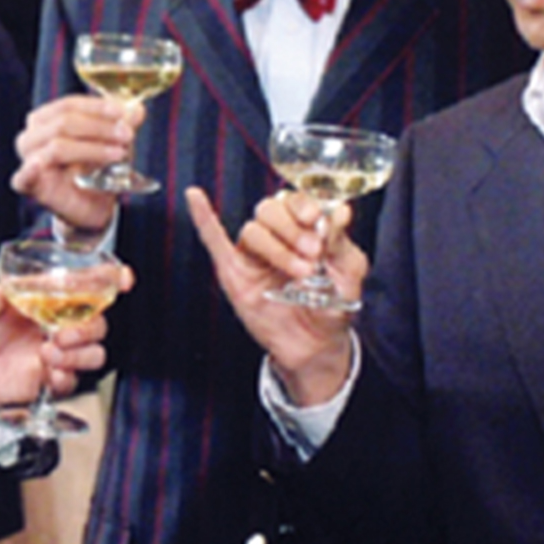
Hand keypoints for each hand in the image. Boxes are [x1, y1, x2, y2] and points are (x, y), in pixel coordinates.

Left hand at [0, 266, 134, 407]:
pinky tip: (48, 376)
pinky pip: (74, 380)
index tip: (123, 280)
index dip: (111, 280)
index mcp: (47, 297)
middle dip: (87, 329)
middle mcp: (60, 322)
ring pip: (95, 352)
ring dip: (78, 355)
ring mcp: (60, 352)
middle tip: (61, 335)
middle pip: (98, 322)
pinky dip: (65, 378)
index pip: (87, 284)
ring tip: (47, 354)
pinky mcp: (54, 378)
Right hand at [11, 95, 145, 234]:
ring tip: (118, 153)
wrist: (93, 205)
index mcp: (47, 118)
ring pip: (57, 146)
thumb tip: (136, 109)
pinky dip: (29, 171)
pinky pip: (24, 177)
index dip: (96, 107)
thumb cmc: (96, 168)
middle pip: (63, 123)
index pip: (68, 105)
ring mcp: (29, 160)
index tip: (122, 112)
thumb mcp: (114, 142)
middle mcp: (33, 135)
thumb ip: (122, 125)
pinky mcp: (29, 185)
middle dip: (99, 127)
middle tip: (126, 134)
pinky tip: (36, 166)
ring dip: (91, 148)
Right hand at [188, 186, 362, 405]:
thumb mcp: (348, 272)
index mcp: (304, 227)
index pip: (295, 200)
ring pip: (253, 230)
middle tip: (313, 252)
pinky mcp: (235, 273)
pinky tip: (196, 197)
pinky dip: (204, 218)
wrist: (317, 346)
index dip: (304, 205)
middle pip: (271, 209)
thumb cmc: (332, 306)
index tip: (316, 219)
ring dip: (276, 247)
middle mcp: (277, 235)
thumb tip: (341, 211)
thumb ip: (339, 241)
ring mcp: (254, 254)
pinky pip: (214, 241)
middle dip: (292, 228)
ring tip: (300, 271)